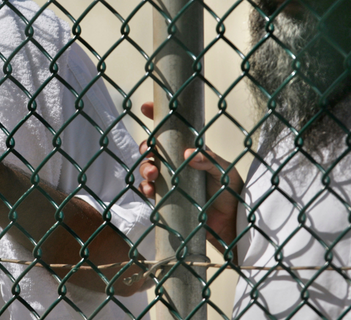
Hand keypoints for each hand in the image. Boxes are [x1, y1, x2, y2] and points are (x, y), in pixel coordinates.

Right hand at [137, 102, 242, 250]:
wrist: (232, 225)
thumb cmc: (232, 193)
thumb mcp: (225, 172)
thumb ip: (208, 161)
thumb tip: (186, 154)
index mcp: (192, 152)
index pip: (173, 130)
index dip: (158, 116)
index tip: (147, 106)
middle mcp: (178, 164)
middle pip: (154, 149)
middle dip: (146, 147)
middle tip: (149, 150)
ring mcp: (171, 181)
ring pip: (148, 168)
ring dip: (144, 168)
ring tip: (152, 174)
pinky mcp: (166, 200)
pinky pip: (149, 190)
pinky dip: (145, 188)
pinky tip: (149, 190)